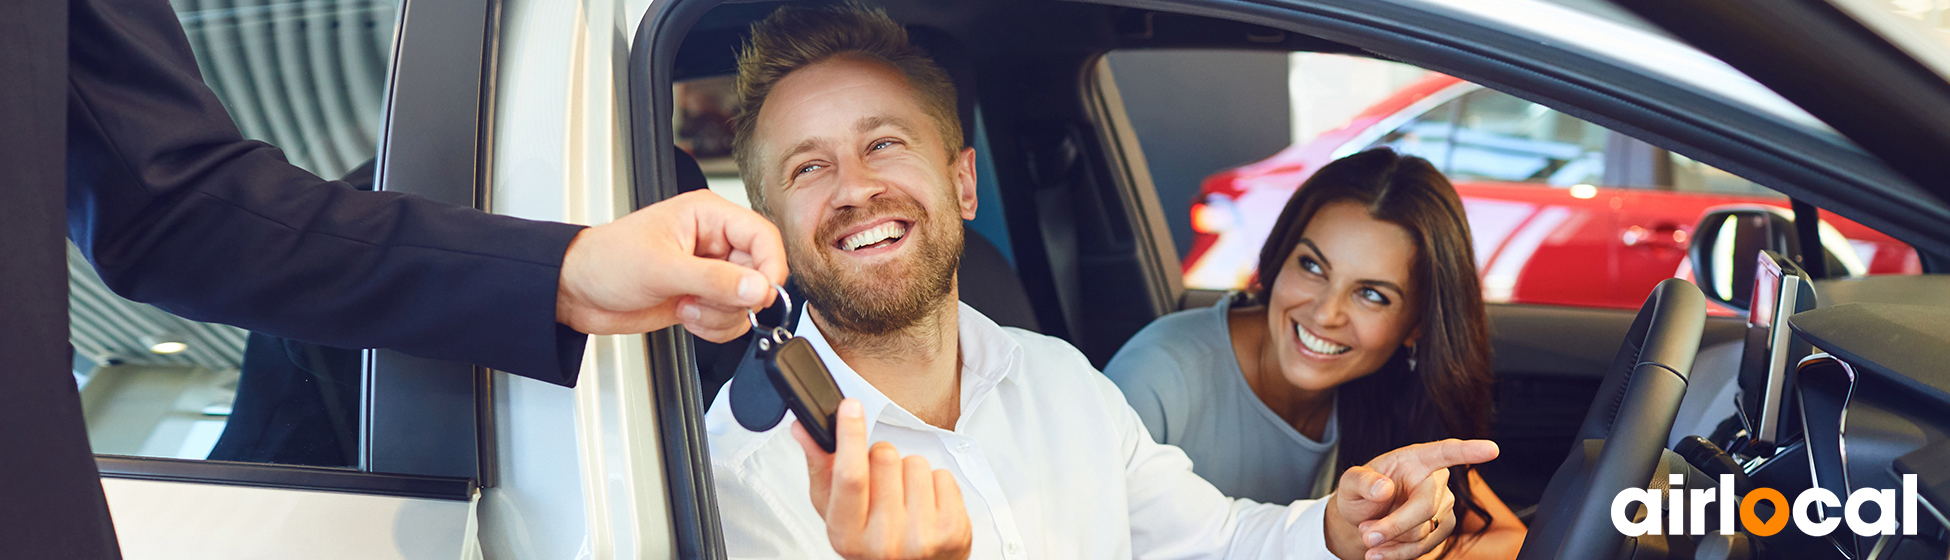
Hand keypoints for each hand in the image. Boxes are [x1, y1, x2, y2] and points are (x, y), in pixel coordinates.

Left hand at [556, 190, 788, 340]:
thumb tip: (758, 288)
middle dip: (735, 297)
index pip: (762, 235)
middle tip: (706, 301)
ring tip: (687, 307)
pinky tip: (686, 317)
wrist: (577, 293)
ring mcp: (708, 272)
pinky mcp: (702, 298)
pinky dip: (714, 327)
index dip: (770, 266)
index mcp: (708, 216)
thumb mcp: (662, 268)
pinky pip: (730, 319)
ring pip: (746, 301)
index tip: (763, 293)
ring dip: (721, 315)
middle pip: (759, 273)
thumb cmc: (606, 261)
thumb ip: (715, 280)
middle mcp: (713, 242)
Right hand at [792, 399, 971, 559]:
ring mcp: (922, 538)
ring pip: (915, 462)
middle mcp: (884, 541)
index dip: (849, 436)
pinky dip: (935, 484)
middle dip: (881, 458)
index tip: (850, 407)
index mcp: (847, 536)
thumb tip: (804, 429)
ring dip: (909, 472)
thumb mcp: (836, 511)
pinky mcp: (953, 531)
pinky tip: (925, 505)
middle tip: (881, 485)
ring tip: (904, 498)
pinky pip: (943, 475)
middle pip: (884, 458)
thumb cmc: (871, 542)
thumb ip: (820, 467)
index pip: (849, 476)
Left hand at [1324, 439, 1498, 559]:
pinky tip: (1381, 551)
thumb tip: (1384, 488)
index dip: (1468, 451)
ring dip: (1392, 542)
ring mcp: (1444, 506)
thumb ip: (1362, 481)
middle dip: (1394, 526)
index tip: (1490, 449)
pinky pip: (1425, 548)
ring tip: (1369, 538)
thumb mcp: (1350, 483)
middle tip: (1367, 534)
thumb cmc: (1361, 494)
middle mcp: (1436, 481)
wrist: (1363, 520)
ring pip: (1424, 532)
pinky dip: (1399, 553)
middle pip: (1425, 507)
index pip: (1445, 452)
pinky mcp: (1443, 529)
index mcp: (1416, 459)